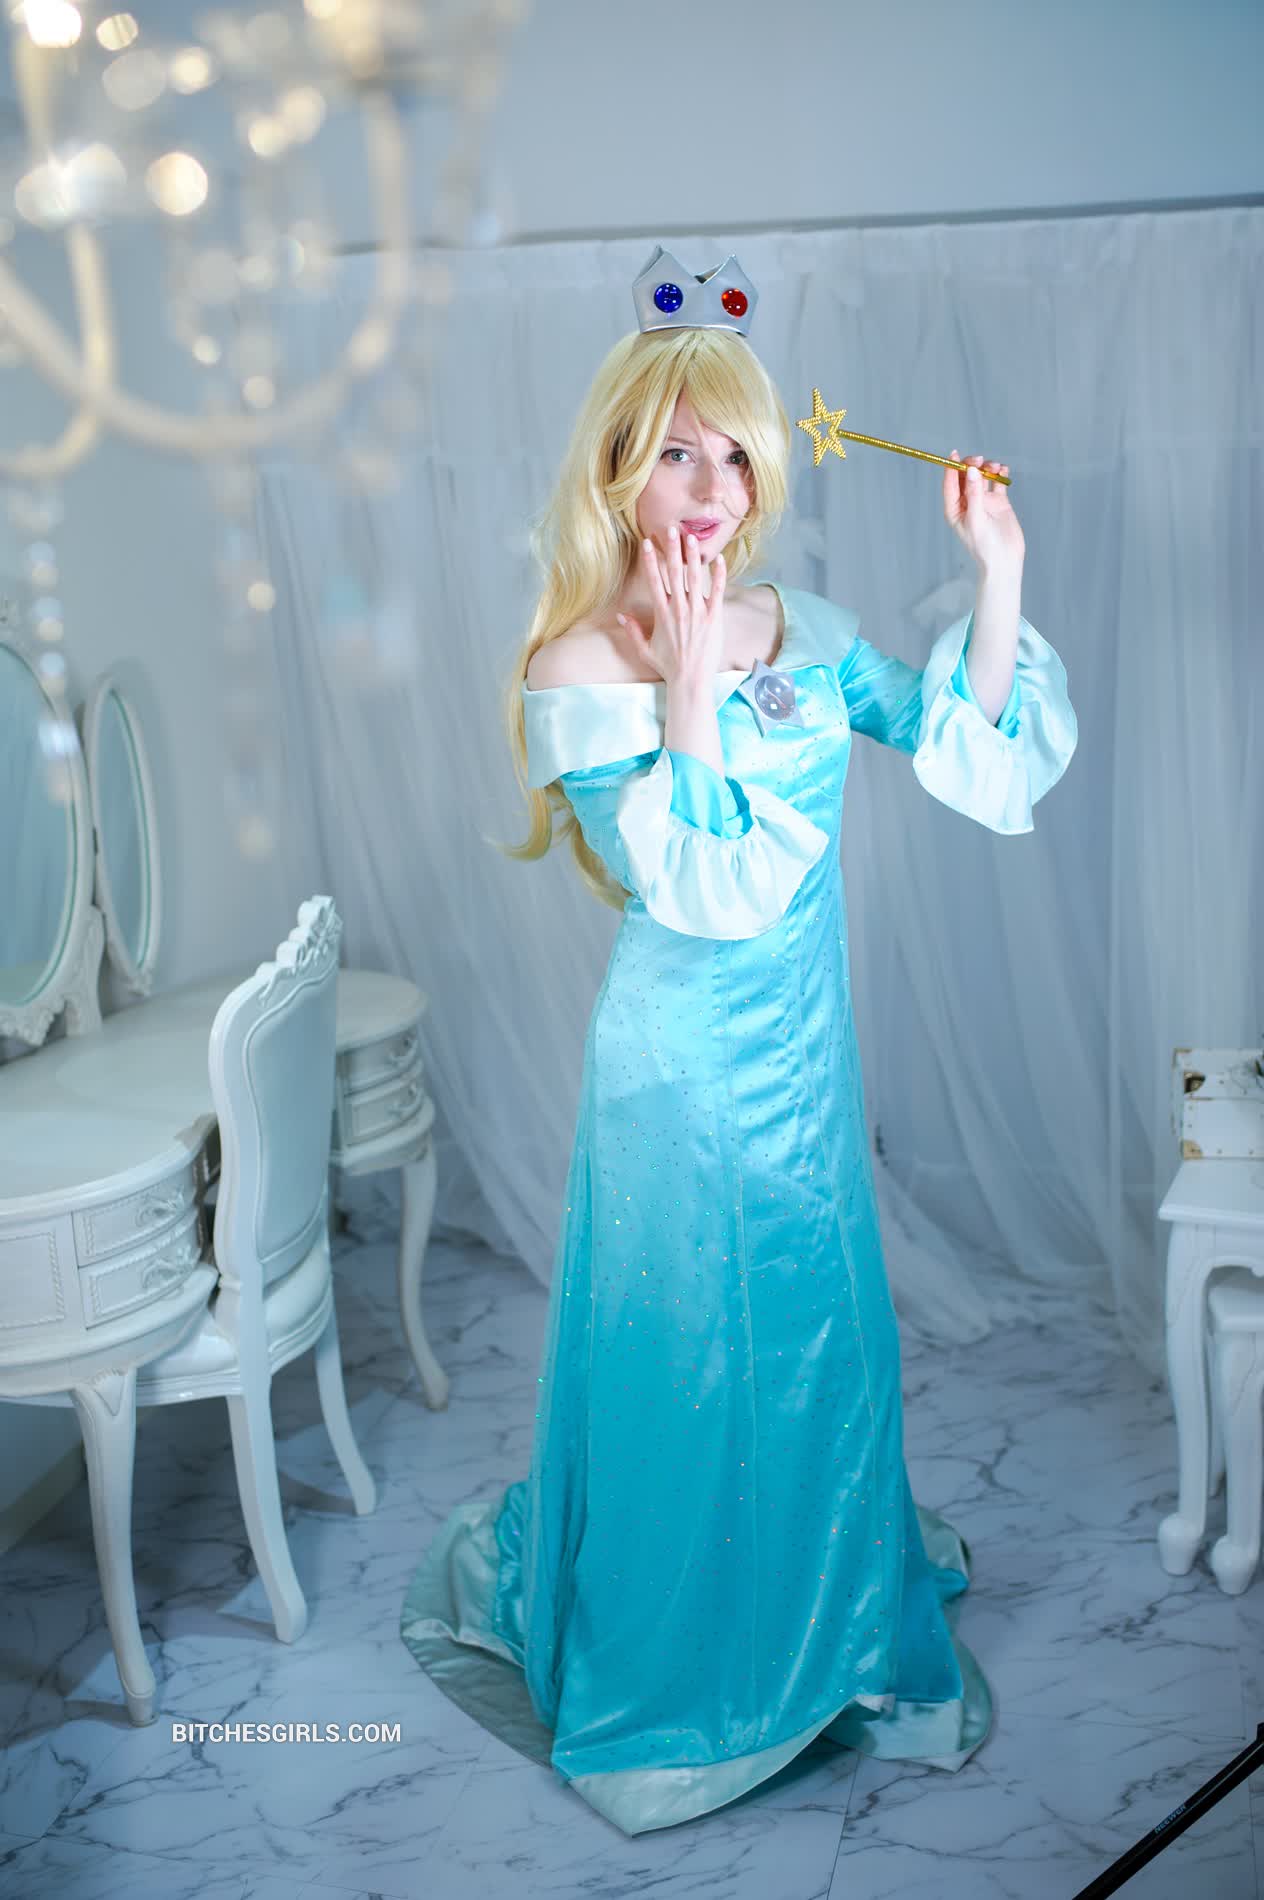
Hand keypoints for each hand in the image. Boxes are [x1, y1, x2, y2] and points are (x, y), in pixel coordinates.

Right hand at [616, 523, 726, 686]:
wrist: (691, 680)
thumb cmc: (668, 666)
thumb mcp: (645, 650)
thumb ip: (633, 631)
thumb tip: (622, 616)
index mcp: (662, 614)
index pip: (654, 580)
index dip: (650, 560)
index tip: (647, 543)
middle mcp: (679, 609)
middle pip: (674, 572)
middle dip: (672, 549)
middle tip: (670, 528)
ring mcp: (697, 612)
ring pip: (695, 578)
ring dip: (693, 556)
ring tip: (691, 536)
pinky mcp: (714, 617)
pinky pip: (718, 592)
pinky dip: (719, 575)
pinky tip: (718, 559)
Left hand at [944, 450, 1025, 573]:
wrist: (1005, 561)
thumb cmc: (985, 547)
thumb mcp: (976, 520)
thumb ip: (974, 495)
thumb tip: (970, 471)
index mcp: (955, 510)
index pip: (950, 485)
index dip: (951, 468)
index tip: (954, 454)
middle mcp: (968, 503)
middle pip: (965, 477)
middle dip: (971, 466)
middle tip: (979, 461)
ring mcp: (984, 501)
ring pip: (982, 477)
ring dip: (987, 468)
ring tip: (995, 467)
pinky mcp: (999, 502)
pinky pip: (998, 483)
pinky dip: (1000, 474)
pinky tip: (1003, 470)